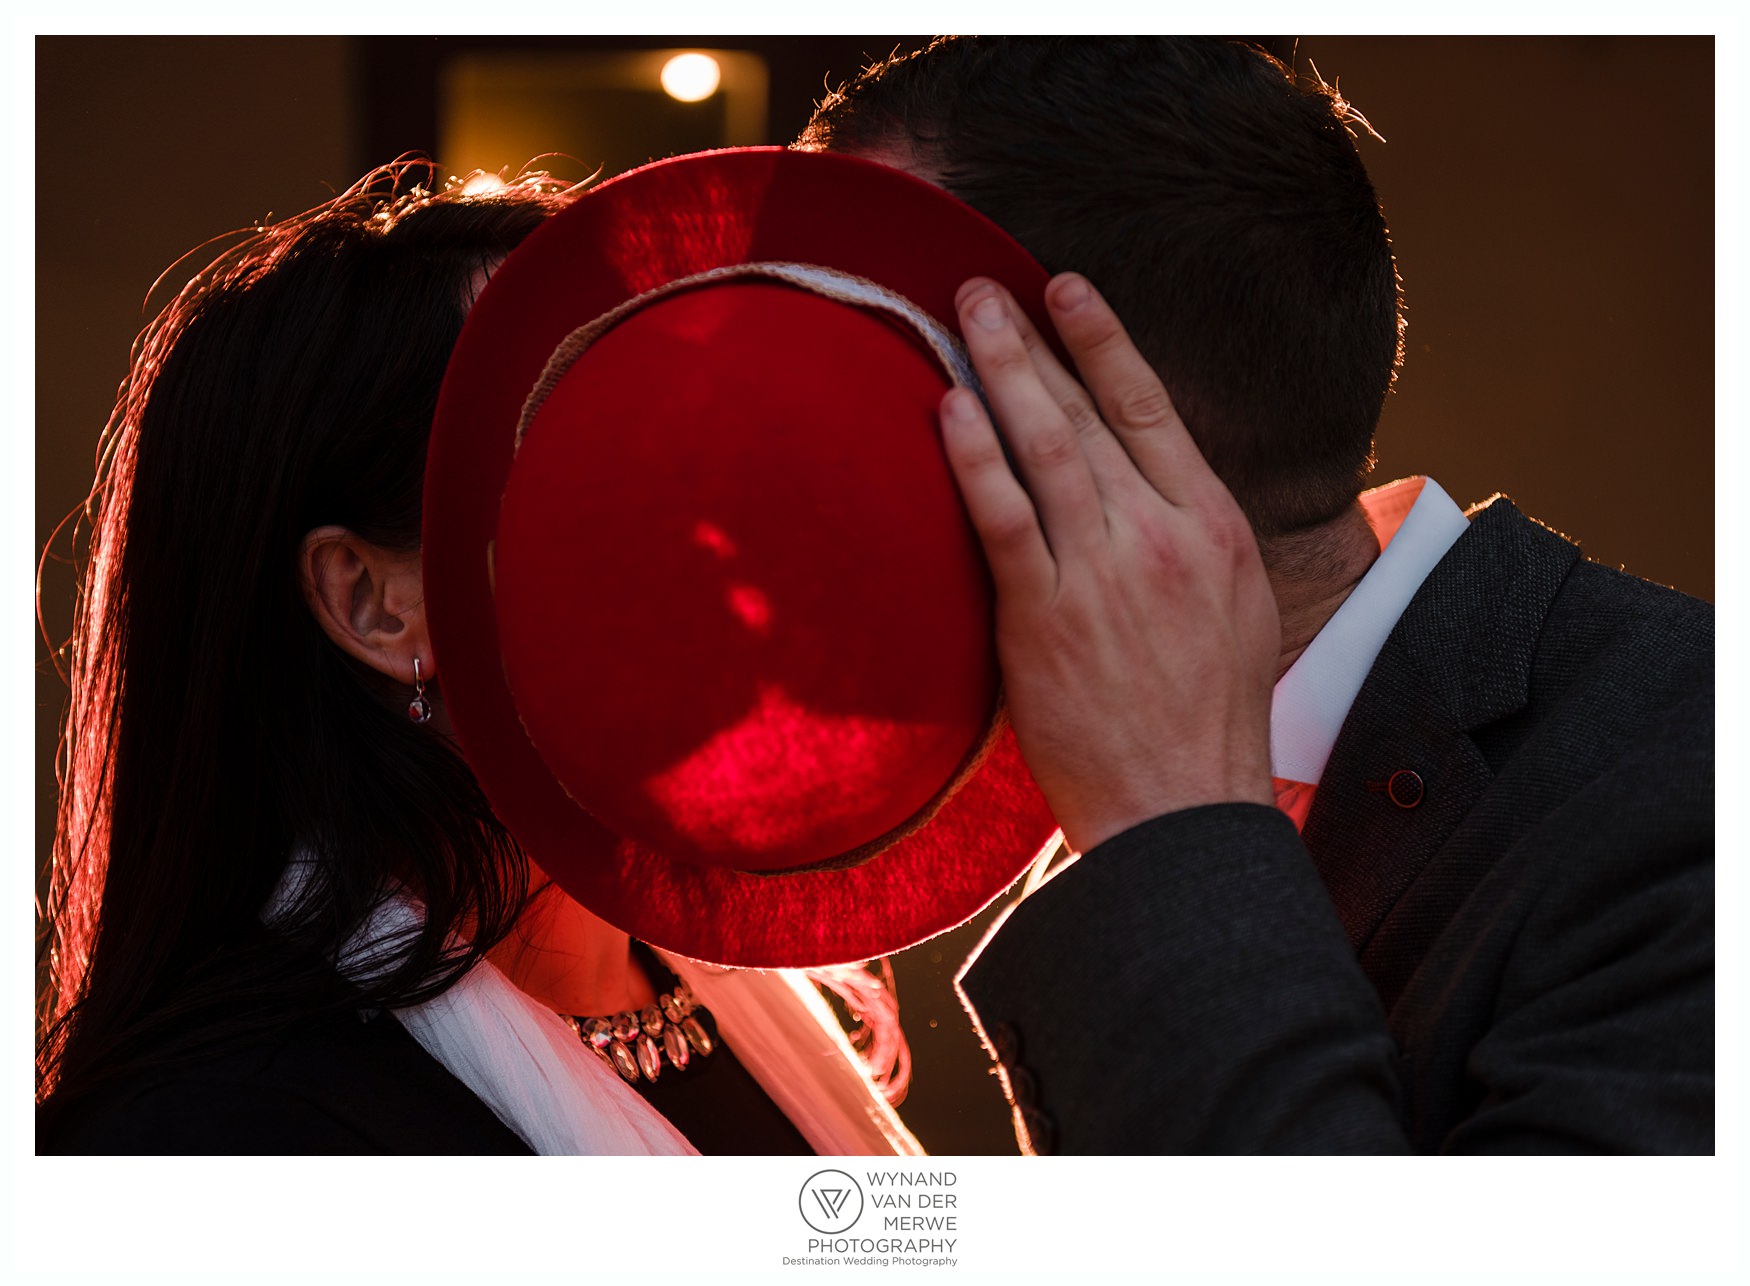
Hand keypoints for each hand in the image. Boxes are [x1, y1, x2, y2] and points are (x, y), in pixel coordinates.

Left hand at [942, 273, 1279, 852]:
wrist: (1183, 805)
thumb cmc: (1209, 713)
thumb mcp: (1240, 607)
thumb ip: (1198, 535)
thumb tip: (1159, 481)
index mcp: (1212, 525)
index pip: (1151, 407)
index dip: (1104, 339)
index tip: (1066, 288)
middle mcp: (1160, 535)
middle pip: (1088, 412)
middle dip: (1032, 339)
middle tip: (984, 285)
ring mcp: (1101, 573)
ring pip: (1045, 447)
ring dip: (998, 372)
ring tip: (960, 319)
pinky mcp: (1044, 617)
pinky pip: (1004, 518)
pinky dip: (975, 457)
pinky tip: (948, 410)